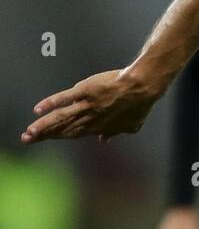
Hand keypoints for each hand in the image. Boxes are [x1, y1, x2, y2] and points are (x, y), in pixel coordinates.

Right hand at [21, 68, 162, 143]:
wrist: (142, 87)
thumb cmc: (139, 104)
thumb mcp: (131, 124)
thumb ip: (116, 132)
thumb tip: (105, 140)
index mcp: (99, 127)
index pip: (73, 133)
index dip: (57, 136)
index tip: (43, 139)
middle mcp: (90, 119)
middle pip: (63, 128)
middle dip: (44, 134)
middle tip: (26, 139)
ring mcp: (87, 105)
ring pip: (61, 118)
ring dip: (43, 126)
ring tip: (29, 133)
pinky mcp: (85, 91)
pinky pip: (65, 98)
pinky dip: (51, 103)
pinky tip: (38, 109)